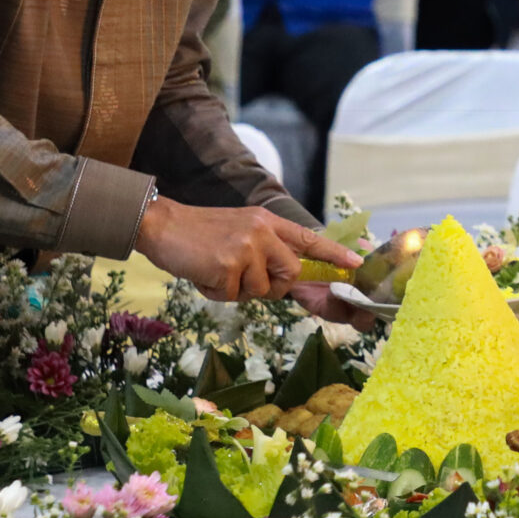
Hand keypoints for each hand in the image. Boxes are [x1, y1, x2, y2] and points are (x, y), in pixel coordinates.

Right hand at [134, 197, 359, 304]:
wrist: (161, 225)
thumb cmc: (199, 234)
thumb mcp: (240, 230)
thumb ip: (264, 248)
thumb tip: (286, 276)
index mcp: (267, 221)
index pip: (308, 238)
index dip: (334, 254)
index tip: (356, 263)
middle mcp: (262, 231)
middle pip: (290, 274)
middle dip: (271, 287)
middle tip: (243, 280)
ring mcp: (246, 247)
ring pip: (260, 290)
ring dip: (237, 290)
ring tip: (215, 270)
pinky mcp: (228, 264)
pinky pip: (233, 296)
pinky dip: (216, 292)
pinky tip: (203, 273)